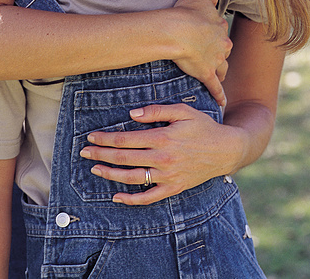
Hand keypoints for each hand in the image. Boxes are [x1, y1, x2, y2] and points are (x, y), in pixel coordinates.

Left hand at [80, 103, 241, 204]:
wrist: (225, 150)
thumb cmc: (203, 126)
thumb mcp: (182, 111)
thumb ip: (157, 110)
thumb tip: (132, 114)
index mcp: (162, 137)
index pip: (126, 139)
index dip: (106, 138)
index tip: (92, 137)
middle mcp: (162, 158)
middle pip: (124, 158)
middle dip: (101, 154)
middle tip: (84, 152)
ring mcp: (167, 176)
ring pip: (132, 178)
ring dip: (110, 174)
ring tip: (95, 169)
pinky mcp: (173, 188)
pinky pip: (148, 197)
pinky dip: (131, 199)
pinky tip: (116, 196)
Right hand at [170, 0, 231, 105]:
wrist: (178, 31)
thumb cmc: (186, 12)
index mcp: (220, 27)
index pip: (220, 30)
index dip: (212, 32)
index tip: (205, 33)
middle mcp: (222, 44)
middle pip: (224, 50)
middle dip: (219, 52)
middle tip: (211, 54)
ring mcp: (215, 60)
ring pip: (223, 68)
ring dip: (221, 71)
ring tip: (218, 75)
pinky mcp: (207, 74)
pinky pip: (216, 88)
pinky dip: (220, 96)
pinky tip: (222, 103)